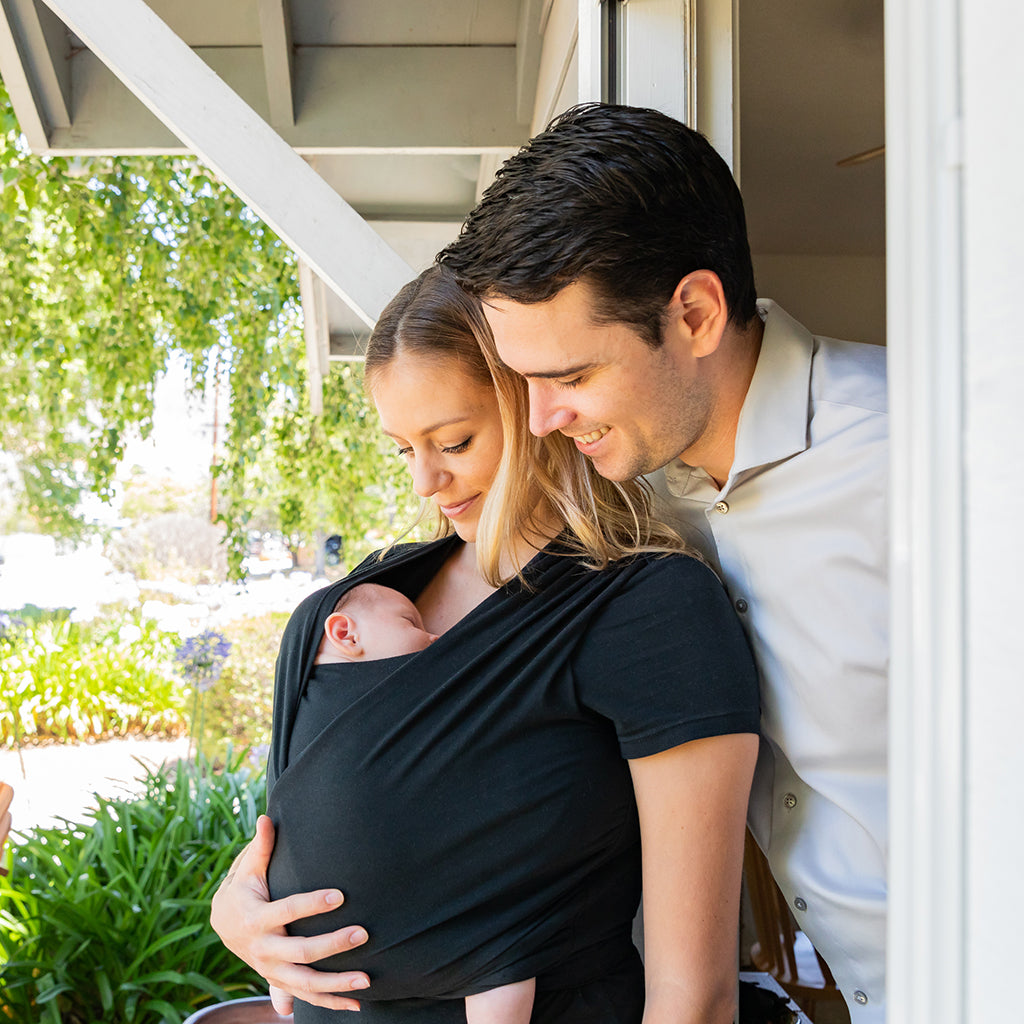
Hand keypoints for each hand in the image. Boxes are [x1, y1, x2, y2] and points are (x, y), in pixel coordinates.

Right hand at [211, 814, 370, 1012]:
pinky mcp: (280, 980)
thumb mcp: (247, 869)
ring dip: (337, 983)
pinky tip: (357, 1006)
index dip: (312, 904)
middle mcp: (264, 949)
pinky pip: (307, 997)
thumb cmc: (242, 889)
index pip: (287, 911)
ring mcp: (272, 969)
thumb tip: (267, 817)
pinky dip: (331, 1003)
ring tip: (367, 980)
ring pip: (306, 983)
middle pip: (301, 952)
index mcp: (256, 919)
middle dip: (333, 944)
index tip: (339, 895)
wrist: (222, 925)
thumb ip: (261, 846)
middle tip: (363, 933)